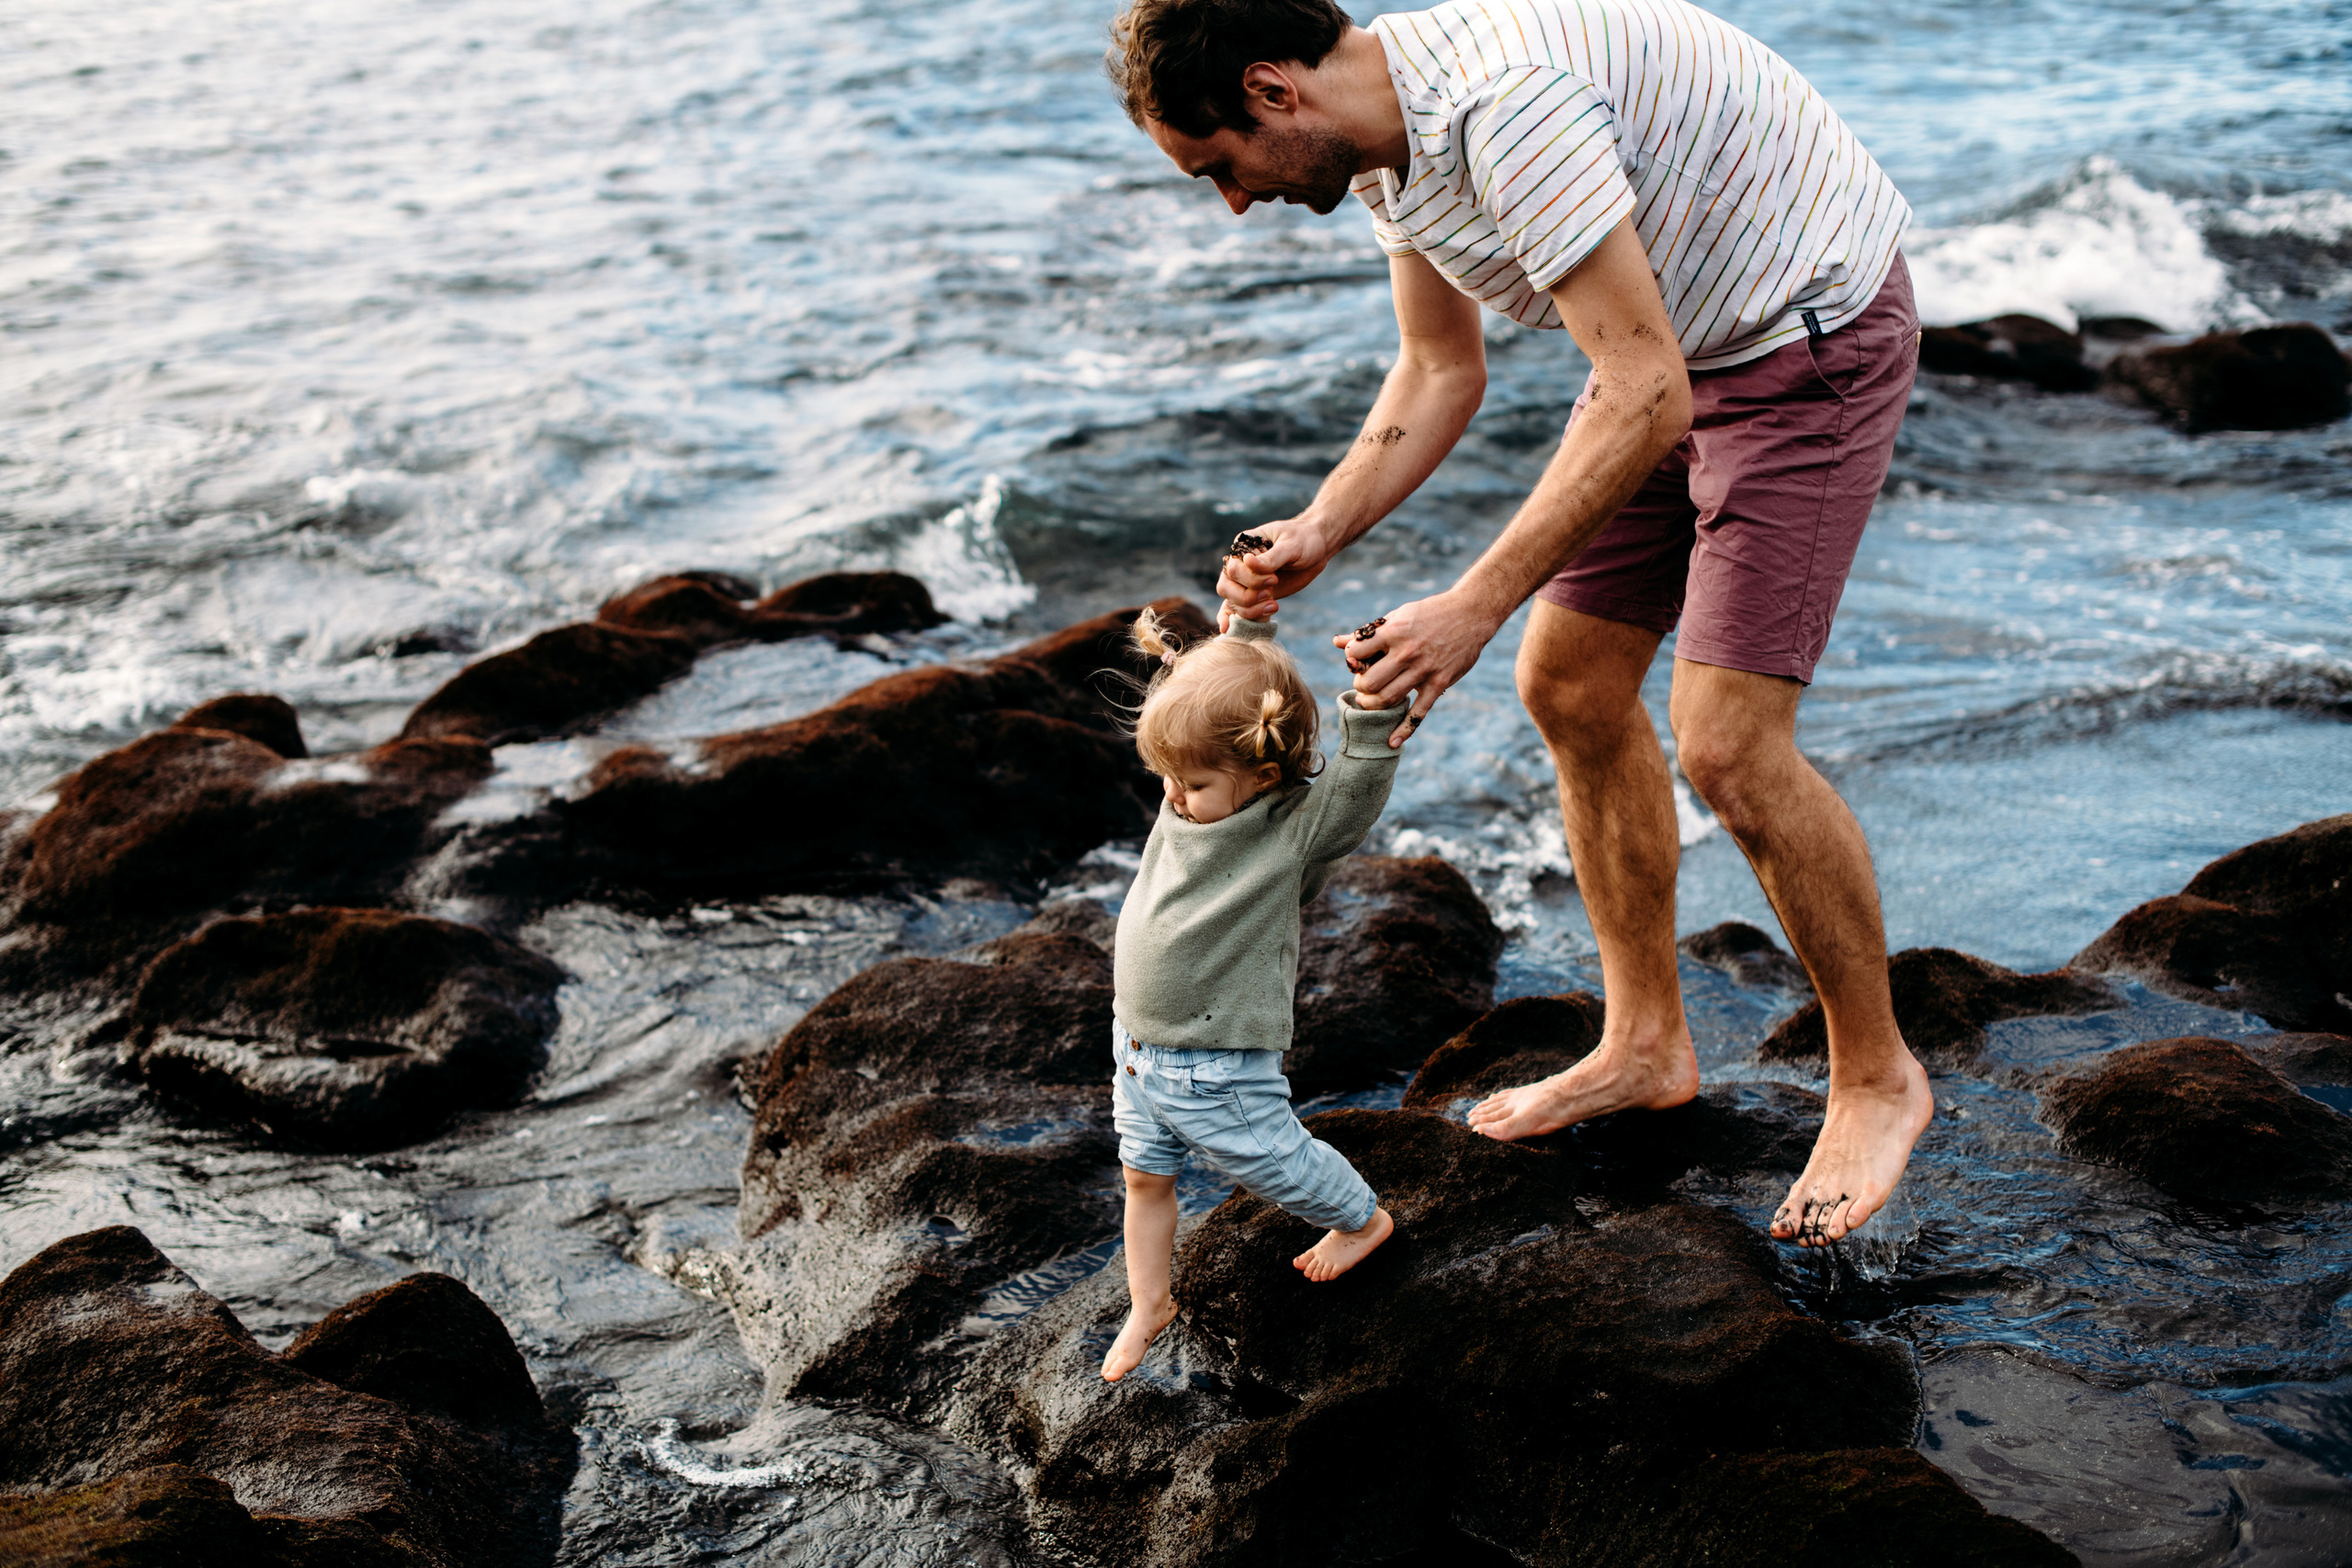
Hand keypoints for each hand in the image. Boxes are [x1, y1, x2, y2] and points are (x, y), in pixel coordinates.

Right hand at [1217, 517, 1334, 620]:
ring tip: (1274, 606)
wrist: (1317, 549)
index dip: (1252, 580)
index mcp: (1243, 547)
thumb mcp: (1291, 545)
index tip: (1275, 579)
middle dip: (1248, 597)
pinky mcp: (1255, 596)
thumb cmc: (1304, 540)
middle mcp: (1240, 565)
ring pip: (1233, 603)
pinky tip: (1228, 630)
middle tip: (1271, 595)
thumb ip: (1271, 557)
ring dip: (1250, 610)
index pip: (1234, 570)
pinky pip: (1237, 610)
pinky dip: (1232, 620)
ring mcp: (1246, 582)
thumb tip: (1248, 562)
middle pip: (1226, 588)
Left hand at [1332, 588, 1504, 746]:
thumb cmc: (1430, 613)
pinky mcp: (1439, 683)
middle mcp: (1407, 652)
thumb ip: (1368, 632)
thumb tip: (1337, 642)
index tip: (1356, 661)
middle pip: (1370, 682)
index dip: (1352, 659)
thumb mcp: (1398, 615)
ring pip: (1388, 698)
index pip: (1357, 653)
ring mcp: (1424, 670)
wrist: (1471, 613)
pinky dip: (1404, 730)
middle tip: (1362, 685)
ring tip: (1368, 701)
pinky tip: (1392, 742)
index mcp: (1393, 631)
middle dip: (1360, 687)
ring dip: (1372, 705)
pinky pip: (1419, 713)